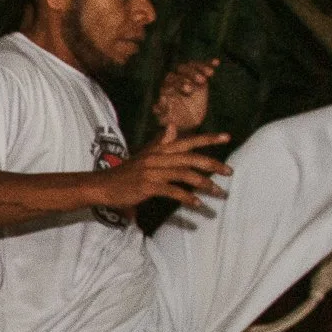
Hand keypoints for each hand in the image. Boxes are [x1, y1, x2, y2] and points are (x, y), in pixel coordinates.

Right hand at [96, 129, 233, 215]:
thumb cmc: (125, 173)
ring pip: (185, 174)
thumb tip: (172, 127)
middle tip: (229, 171)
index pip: (187, 140)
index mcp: (159, 149)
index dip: (208, 138)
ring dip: (205, 184)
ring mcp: (152, 171)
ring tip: (219, 192)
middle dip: (213, 164)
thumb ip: (160, 142)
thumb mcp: (144, 155)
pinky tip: (198, 204)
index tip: (227, 137)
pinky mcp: (148, 186)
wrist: (102, 186)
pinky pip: (173, 191)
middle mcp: (157, 157)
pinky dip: (187, 198)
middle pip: (191, 157)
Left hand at [152, 58, 216, 134]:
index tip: (189, 89)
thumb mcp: (166, 118)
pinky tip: (216, 62)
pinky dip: (209, 63)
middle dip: (191, 74)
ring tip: (210, 73)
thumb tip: (162, 98)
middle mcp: (175, 79)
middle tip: (201, 81)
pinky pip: (202, 67)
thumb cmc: (174, 120)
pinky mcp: (198, 75)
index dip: (179, 83)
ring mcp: (186, 76)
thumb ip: (162, 110)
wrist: (186, 121)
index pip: (171, 80)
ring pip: (191, 66)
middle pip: (181, 70)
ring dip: (200, 68)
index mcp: (166, 86)